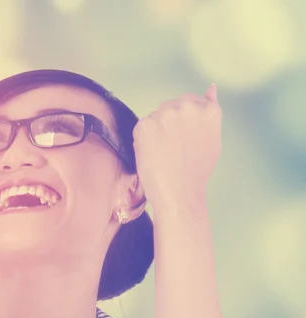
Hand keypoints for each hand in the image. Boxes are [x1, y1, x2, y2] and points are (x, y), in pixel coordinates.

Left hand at [132, 84, 221, 210]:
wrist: (179, 192)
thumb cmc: (196, 171)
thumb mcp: (213, 138)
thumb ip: (209, 111)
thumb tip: (210, 88)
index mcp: (207, 109)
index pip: (188, 101)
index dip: (182, 122)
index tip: (181, 138)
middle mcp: (186, 107)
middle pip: (169, 107)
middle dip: (168, 123)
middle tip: (171, 149)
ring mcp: (164, 114)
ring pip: (154, 117)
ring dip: (155, 131)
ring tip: (163, 153)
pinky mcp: (144, 125)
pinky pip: (141, 128)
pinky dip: (143, 140)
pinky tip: (152, 154)